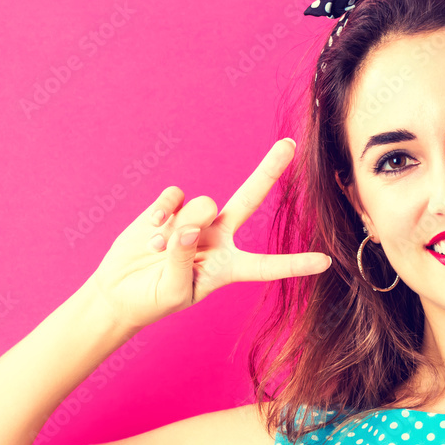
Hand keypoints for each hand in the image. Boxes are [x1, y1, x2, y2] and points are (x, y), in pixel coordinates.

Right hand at [85, 138, 331, 329]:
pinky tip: (152, 229)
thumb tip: (188, 224)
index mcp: (228, 268)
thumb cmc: (153, 299)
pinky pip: (175, 195)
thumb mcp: (174, 289)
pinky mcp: (170, 208)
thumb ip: (184, 258)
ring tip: (159, 251)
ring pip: (203, 204)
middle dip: (268, 171)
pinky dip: (164, 211)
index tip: (326, 263)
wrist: (119, 291)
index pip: (266, 266)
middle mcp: (217, 239)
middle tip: (290, 144)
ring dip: (181, 226)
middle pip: (249, 199)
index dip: (294, 265)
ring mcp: (194, 219)